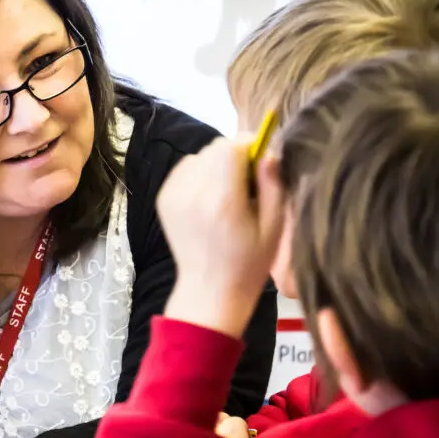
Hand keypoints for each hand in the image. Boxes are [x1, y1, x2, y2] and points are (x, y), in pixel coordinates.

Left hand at [157, 137, 284, 335]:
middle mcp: (192, 193)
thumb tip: (267, 153)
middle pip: (215, 148)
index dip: (249, 147)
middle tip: (247, 183)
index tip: (260, 162)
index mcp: (222, 201)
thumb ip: (273, 184)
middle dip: (234, 157)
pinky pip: (185, 169)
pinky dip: (199, 175)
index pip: (231, 147)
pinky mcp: (164, 198)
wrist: (209, 291)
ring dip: (216, 165)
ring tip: (227, 193)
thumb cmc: (249, 263)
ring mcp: (173, 195)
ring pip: (199, 156)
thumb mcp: (274, 227)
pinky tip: (209, 198)